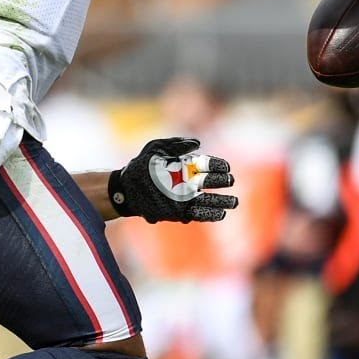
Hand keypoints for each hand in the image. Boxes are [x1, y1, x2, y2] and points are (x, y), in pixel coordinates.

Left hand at [109, 137, 236, 222]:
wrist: (125, 188)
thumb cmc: (141, 165)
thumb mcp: (156, 148)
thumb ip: (176, 143)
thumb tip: (197, 143)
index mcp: (185, 166)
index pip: (205, 165)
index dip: (216, 165)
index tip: (225, 166)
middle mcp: (188, 182)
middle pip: (209, 182)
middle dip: (221, 181)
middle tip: (230, 181)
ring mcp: (184, 198)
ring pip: (208, 200)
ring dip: (221, 202)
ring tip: (233, 202)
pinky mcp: (179, 212)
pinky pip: (198, 214)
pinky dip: (210, 214)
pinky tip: (220, 213)